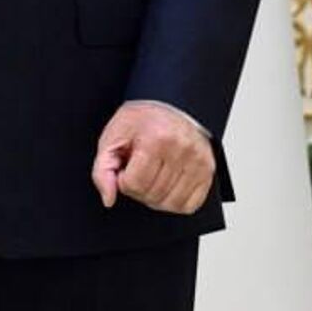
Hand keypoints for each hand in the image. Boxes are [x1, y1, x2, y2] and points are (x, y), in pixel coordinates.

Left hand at [91, 101, 214, 214]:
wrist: (170, 105)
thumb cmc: (142, 121)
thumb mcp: (113, 136)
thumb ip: (103, 169)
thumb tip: (108, 198)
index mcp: (156, 138)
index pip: (135, 184)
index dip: (123, 181)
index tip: (125, 168)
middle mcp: (182, 149)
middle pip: (152, 195)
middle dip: (139, 189)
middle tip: (138, 171)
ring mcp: (198, 161)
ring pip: (171, 204)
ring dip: (156, 198)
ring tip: (152, 177)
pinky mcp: (208, 171)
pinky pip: (190, 205)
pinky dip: (175, 202)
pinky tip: (167, 185)